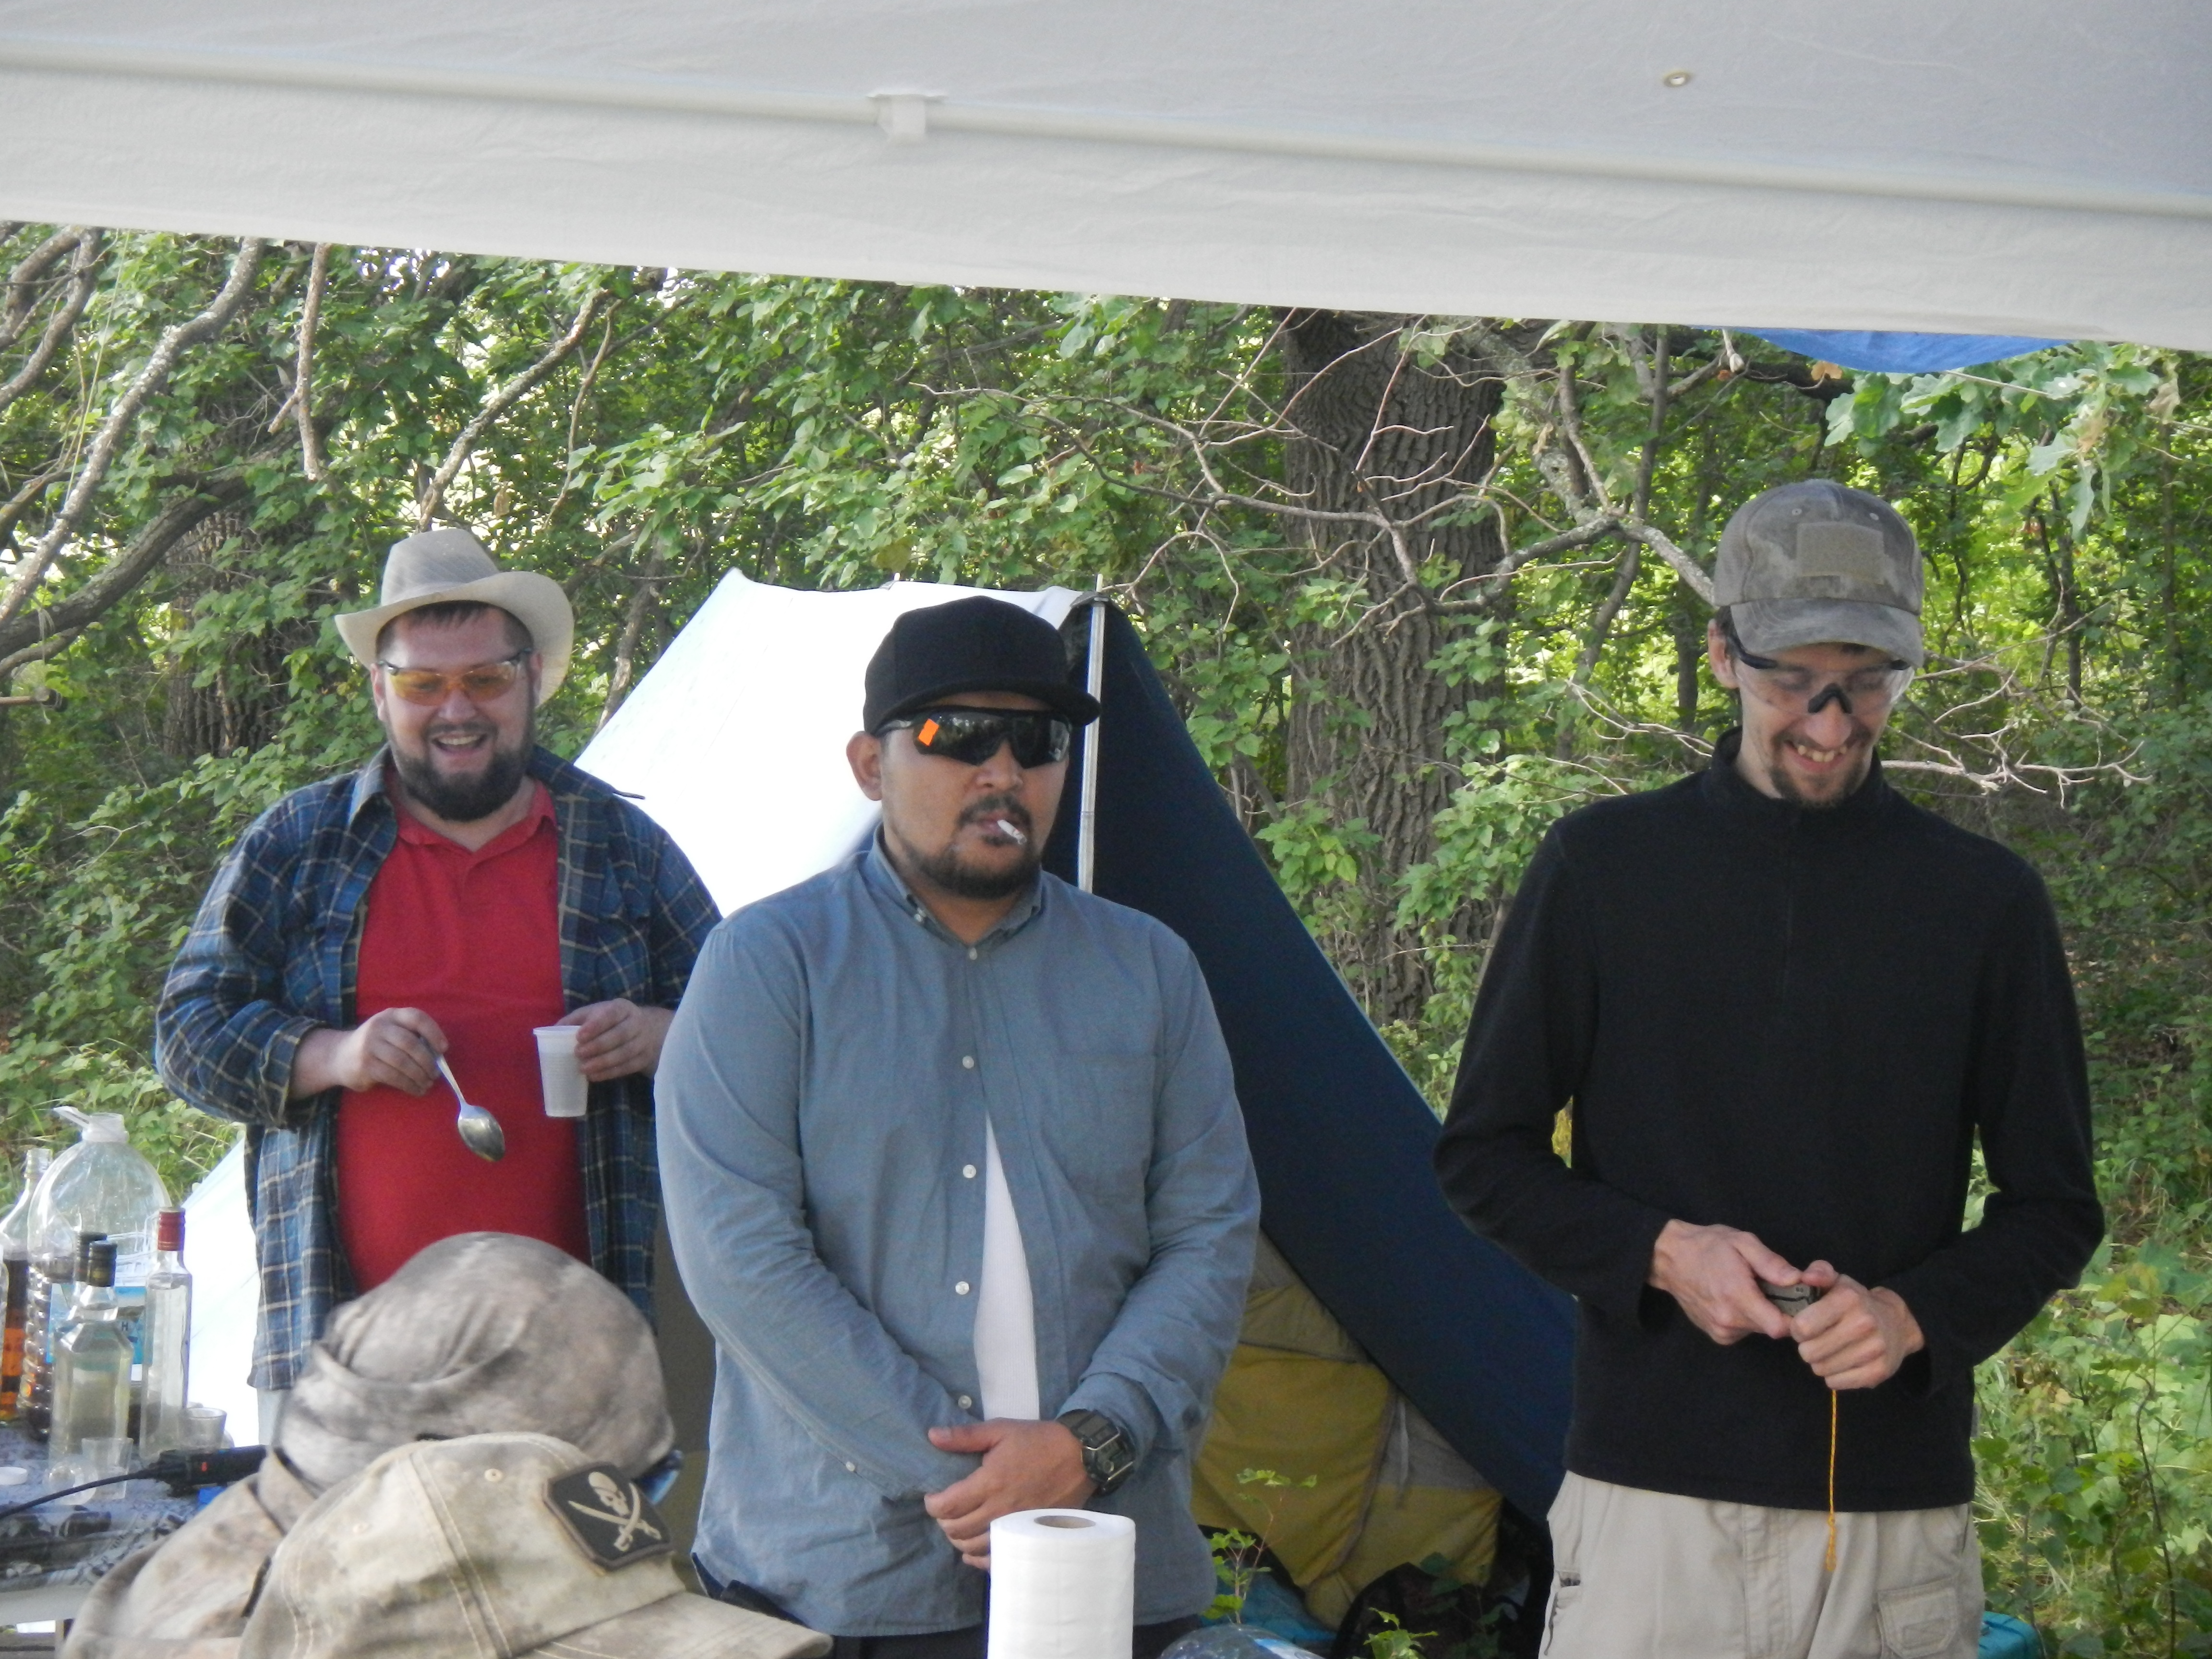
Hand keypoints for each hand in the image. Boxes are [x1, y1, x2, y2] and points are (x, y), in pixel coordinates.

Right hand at [289, 1008, 446, 1097]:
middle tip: (435, 1074)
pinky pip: (393, 1076)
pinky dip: (409, 1085)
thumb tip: (439, 1056)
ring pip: (403, 1062)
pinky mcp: (365, 1065)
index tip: (444, 1049)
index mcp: (391, 1016)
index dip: (434, 1032)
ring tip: (427, 1083)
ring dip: (419, 1076)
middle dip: (427, 1061)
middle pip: (411, 1044)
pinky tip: (416, 1090)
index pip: (416, 1017)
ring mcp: (370, 1046)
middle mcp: (379, 1027)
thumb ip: (411, 1037)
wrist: (338, 1056)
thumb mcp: (390, 1032)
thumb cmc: (375, 1045)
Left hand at [562, 1000, 674, 1080]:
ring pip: (626, 1053)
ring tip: (584, 1069)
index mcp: (622, 1008)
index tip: (579, 1036)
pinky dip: (610, 1073)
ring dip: (603, 1062)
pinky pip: (628, 1067)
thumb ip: (576, 1020)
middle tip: (578, 1053)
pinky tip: (594, 1076)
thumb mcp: (596, 1013)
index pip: (612, 1014)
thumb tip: (552, 1031)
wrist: (649, 1029)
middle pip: (621, 1034)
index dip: (596, 1025)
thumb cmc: (612, 1021)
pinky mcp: (644, 1058)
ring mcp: (643, 1041)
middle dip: (599, 1045)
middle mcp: (637, 1022)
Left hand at [923, 1420, 1094, 1569]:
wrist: (1079, 1457)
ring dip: (959, 1539)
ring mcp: (1014, 1528)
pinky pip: (997, 1559)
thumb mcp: (1000, 1430)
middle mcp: (1000, 1511)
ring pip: (973, 1547)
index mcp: (990, 1483)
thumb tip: (932, 1436)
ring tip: (959, 1524)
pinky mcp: (1027, 1537)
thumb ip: (965, 1436)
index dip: (933, 1504)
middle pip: (957, 1529)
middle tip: (945, 1509)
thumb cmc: (1037, 1441)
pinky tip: (972, 1553)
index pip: (948, 1506)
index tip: (933, 1497)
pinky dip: (979, 1560)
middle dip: (944, 1520)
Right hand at [1648, 1219, 1800, 1344]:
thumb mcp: (1742, 1242)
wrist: (1670, 1259)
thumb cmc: (1708, 1245)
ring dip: (1761, 1314)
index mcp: (1737, 1296)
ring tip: (1750, 1290)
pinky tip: (1736, 1299)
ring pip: (1758, 1330)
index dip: (1796, 1317)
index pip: (1780, 1327)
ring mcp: (1720, 1331)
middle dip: (1778, 1311)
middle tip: (1772, 1288)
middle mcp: (1728, 1320)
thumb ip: (1770, 1262)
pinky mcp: (1716, 1335)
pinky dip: (1746, 1318)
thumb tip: (1797, 1279)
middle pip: (1772, 1329)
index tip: (1797, 1301)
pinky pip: (1743, 1331)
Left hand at [1790, 1262, 1923, 1389]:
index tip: (1805, 1325)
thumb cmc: (1857, 1302)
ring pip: (1821, 1369)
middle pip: (1809, 1352)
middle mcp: (1863, 1324)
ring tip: (1830, 1350)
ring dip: (1819, 1362)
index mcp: (1849, 1299)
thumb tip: (1805, 1277)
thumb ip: (1819, 1273)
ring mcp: (1874, 1350)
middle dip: (1807, 1347)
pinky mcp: (1879, 1372)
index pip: (1803, 1327)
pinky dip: (1834, 1375)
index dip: (1797, 1328)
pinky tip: (1842, 1362)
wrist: (1897, 1323)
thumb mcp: (1838, 1281)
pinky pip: (1836, 1383)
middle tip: (1817, 1340)